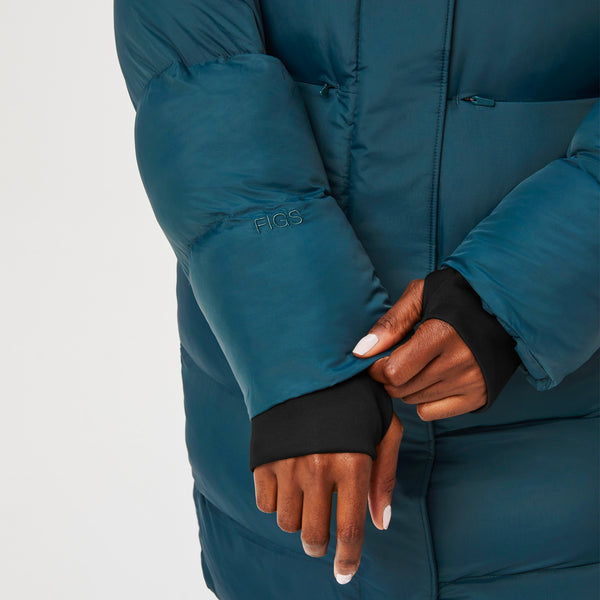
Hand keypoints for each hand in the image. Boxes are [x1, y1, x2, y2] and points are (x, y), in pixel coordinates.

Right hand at [253, 412, 402, 584]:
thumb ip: (384, 477)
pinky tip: (287, 484)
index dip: (348, 559)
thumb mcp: (384, 429)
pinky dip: (276, 502)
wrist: (308, 365)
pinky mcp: (263, 459)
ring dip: (298, 522)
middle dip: (319, 547)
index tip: (344, 573)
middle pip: (313, 535)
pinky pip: (264, 503)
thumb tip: (381, 523)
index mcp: (352, 463)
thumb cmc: (354, 398)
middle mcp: (318, 468)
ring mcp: (286, 464)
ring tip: (305, 503)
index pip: (350, 529)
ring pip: (287, 523)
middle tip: (322, 541)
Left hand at [352, 279, 486, 419]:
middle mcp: (459, 362)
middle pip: (401, 389)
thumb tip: (362, 352)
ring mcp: (471, 382)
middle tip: (396, 359)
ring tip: (417, 364)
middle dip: (389, 377)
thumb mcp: (420, 296)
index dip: (378, 367)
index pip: (394, 372)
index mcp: (442, 334)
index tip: (379, 357)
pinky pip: (432, 413)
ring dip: (406, 386)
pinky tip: (430, 379)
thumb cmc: (455, 296)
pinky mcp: (479, 396)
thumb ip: (390, 323)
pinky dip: (423, 401)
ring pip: (414, 400)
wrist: (502, 307)